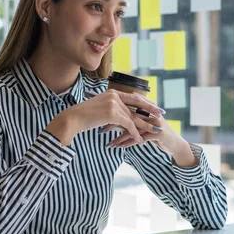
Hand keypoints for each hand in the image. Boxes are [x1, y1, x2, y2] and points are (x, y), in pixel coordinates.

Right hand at [46, 90, 162, 145]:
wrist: (72, 120)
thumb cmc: (83, 118)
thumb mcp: (100, 111)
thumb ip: (112, 111)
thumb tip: (122, 118)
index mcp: (111, 93)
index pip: (133, 97)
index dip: (145, 102)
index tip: (155, 107)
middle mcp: (113, 95)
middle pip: (136, 104)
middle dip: (150, 111)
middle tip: (161, 116)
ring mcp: (113, 103)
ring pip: (133, 116)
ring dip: (144, 126)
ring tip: (155, 131)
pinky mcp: (112, 113)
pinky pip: (128, 124)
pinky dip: (135, 133)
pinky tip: (139, 140)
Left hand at [106, 113, 178, 152]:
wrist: (174, 143)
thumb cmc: (155, 133)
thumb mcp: (143, 124)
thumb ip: (131, 119)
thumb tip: (112, 119)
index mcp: (146, 108)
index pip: (128, 107)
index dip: (114, 113)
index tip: (101, 118)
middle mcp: (150, 113)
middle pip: (128, 117)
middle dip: (114, 124)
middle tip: (101, 130)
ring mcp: (155, 122)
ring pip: (133, 128)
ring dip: (120, 137)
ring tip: (110, 143)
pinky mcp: (158, 133)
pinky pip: (140, 138)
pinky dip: (129, 142)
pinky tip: (121, 146)